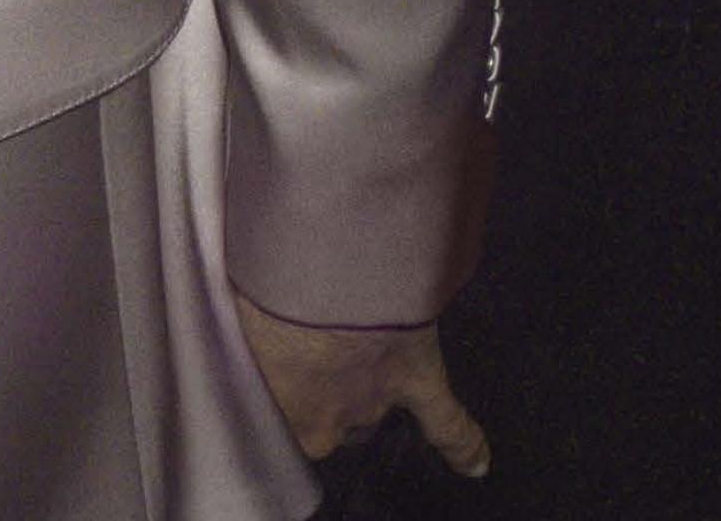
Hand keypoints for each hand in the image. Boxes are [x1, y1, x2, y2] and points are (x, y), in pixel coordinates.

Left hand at [233, 290, 489, 475]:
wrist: (322, 256)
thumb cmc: (269, 276)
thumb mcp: (245, 301)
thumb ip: (257, 321)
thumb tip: (254, 302)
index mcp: (280, 399)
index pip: (286, 413)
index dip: (292, 384)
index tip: (290, 360)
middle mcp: (328, 414)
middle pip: (331, 414)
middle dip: (328, 385)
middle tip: (324, 340)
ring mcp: (375, 399)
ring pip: (373, 411)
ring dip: (368, 385)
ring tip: (360, 342)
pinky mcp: (419, 379)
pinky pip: (448, 425)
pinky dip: (464, 445)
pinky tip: (476, 464)